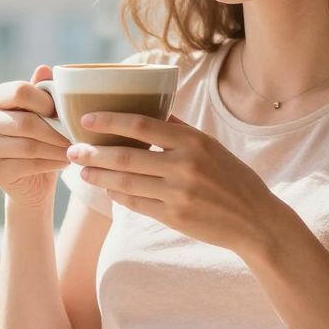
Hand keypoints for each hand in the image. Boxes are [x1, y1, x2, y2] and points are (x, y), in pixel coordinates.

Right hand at [0, 65, 71, 208]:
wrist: (31, 177)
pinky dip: (52, 163)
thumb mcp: (41, 111)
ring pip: (29, 146)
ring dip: (57, 148)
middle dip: (56, 130)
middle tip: (76, 135)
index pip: (19, 91)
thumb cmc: (39, 135)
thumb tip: (44, 69)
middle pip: (25, 122)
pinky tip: (65, 161)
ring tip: (75, 148)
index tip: (62, 112)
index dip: (46, 102)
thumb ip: (42, 91)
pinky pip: (29, 165)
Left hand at [67, 112, 289, 255]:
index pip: (141, 125)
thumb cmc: (232, 178)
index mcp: (193, 141)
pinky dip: (117, 195)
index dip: (109, 121)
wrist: (255, 220)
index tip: (86, 119)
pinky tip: (107, 188)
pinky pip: (135, 203)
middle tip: (73, 149)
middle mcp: (184, 165)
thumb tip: (149, 108)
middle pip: (125, 155)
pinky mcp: (174, 217)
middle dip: (93, 152)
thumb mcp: (211, 146)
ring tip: (82, 170)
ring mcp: (178, 193)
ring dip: (98, 175)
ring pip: (125, 181)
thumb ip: (180, 130)